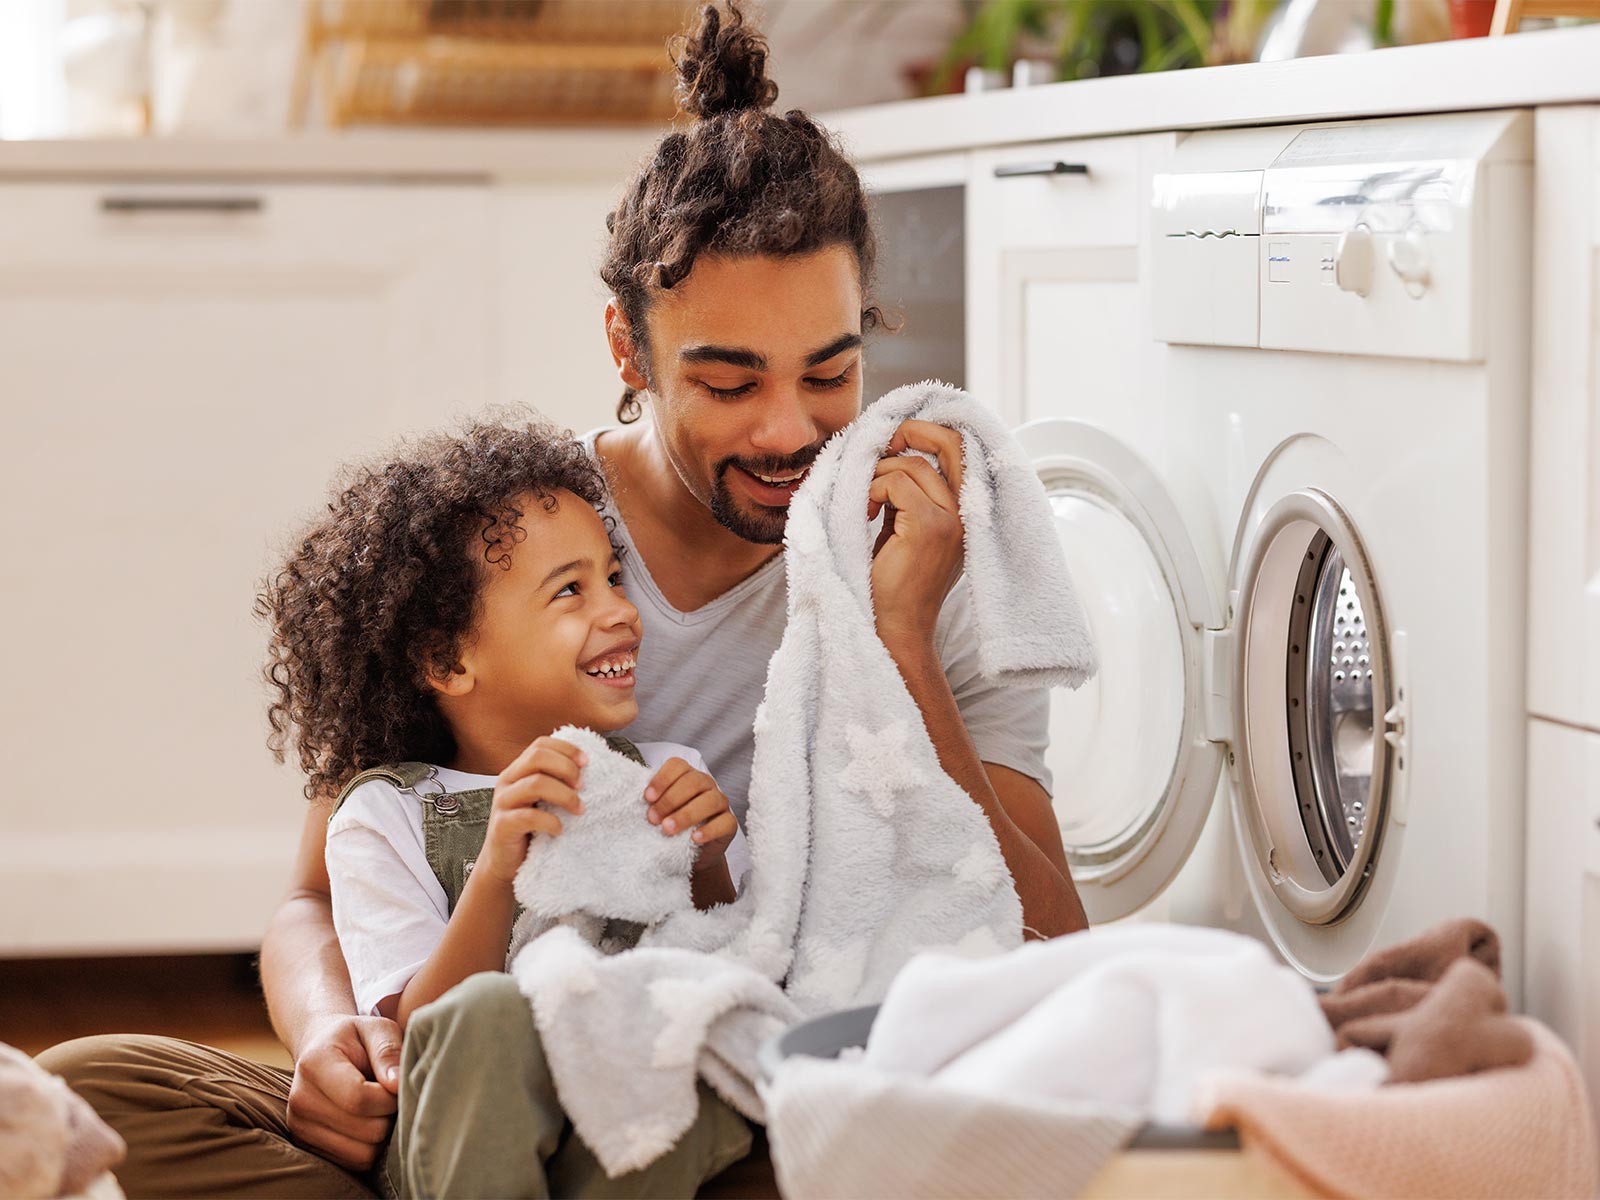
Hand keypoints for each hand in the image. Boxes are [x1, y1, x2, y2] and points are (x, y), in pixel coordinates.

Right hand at [285, 1014, 400, 1170]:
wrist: (321, 1048)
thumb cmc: (356, 1038)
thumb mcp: (376, 1029)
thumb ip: (388, 1050)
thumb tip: (397, 1084)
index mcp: (315, 1064)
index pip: (359, 1098)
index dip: (390, 1097)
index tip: (397, 1084)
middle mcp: (301, 1100)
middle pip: (366, 1131)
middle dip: (389, 1116)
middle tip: (390, 1096)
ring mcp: (300, 1128)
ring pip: (362, 1153)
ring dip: (382, 1135)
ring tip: (379, 1109)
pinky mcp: (307, 1147)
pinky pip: (354, 1163)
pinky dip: (369, 1147)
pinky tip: (367, 1122)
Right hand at [482, 736, 587, 883]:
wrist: (505, 863)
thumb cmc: (530, 830)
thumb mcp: (543, 800)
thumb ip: (556, 783)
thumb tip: (589, 770)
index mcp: (518, 770)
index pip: (541, 745)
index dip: (566, 749)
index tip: (587, 763)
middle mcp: (507, 781)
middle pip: (537, 757)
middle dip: (566, 768)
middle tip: (582, 786)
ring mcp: (502, 803)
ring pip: (535, 783)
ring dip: (564, 795)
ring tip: (579, 810)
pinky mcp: (502, 826)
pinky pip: (528, 817)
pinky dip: (550, 821)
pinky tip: (560, 829)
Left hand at [644, 758, 736, 865]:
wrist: (691, 852)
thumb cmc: (672, 825)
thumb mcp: (660, 811)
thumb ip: (652, 801)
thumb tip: (631, 797)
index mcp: (687, 776)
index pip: (678, 766)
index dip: (662, 779)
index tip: (647, 798)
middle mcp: (706, 785)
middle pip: (693, 782)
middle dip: (670, 800)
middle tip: (653, 818)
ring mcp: (720, 803)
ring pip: (709, 801)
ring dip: (686, 815)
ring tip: (667, 829)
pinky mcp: (729, 824)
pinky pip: (724, 823)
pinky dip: (709, 830)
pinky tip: (694, 838)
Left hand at [868, 420, 965, 652]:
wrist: (893, 630)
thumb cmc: (890, 584)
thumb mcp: (904, 528)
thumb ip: (908, 494)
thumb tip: (889, 450)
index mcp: (967, 514)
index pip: (962, 450)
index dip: (930, 432)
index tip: (895, 439)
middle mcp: (968, 515)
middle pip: (950, 443)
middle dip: (911, 431)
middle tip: (879, 443)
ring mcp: (953, 521)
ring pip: (913, 463)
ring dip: (878, 474)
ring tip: (865, 504)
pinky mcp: (930, 527)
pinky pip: (896, 481)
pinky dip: (871, 490)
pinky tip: (866, 514)